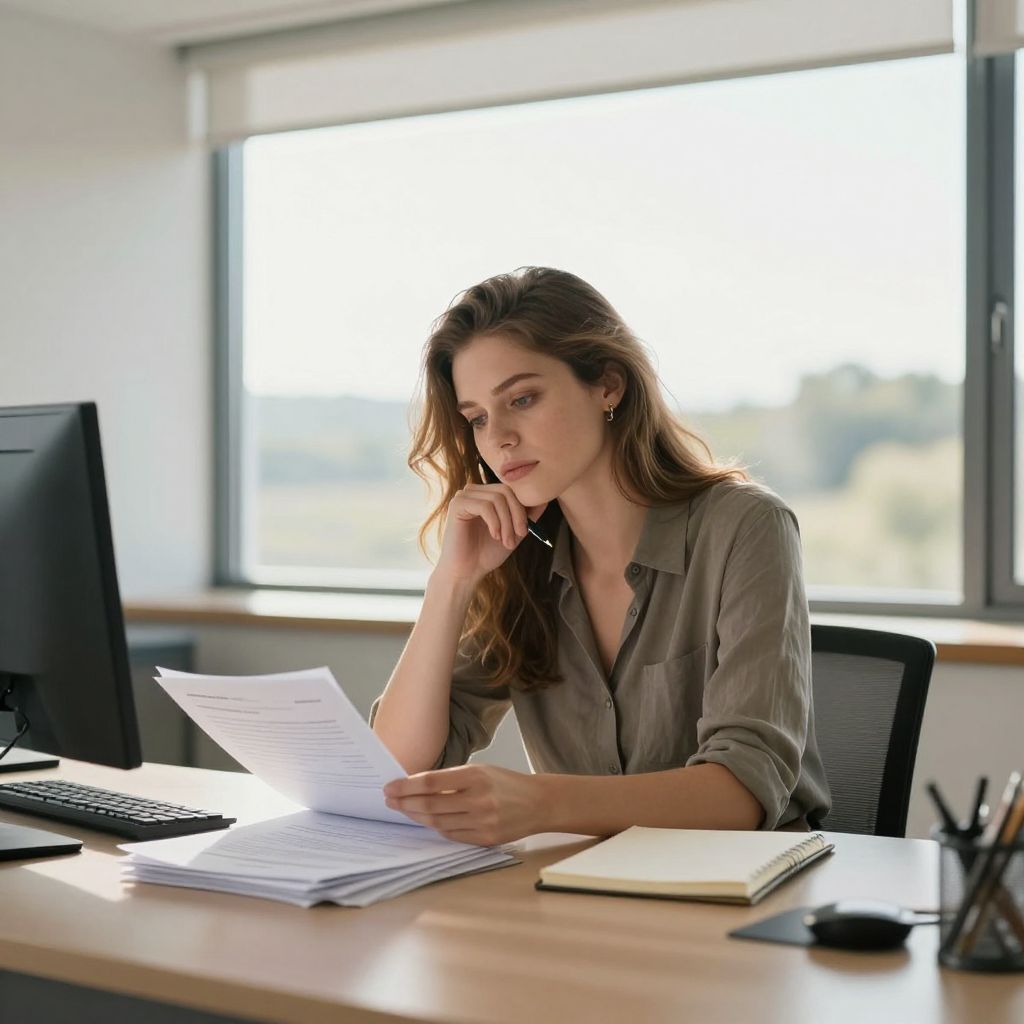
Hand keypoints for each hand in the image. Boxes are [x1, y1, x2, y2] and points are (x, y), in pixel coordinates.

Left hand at [383, 764, 544, 845]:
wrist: (538, 802)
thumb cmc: (505, 783)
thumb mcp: (481, 770)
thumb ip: (451, 779)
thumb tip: (415, 786)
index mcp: (476, 776)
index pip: (431, 782)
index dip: (407, 786)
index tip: (390, 787)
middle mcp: (479, 799)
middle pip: (431, 805)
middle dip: (405, 803)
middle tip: (390, 800)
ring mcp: (482, 821)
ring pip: (438, 823)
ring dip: (417, 817)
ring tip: (404, 810)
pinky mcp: (485, 838)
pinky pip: (452, 835)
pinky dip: (436, 827)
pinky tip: (426, 820)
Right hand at [435, 482, 546, 583]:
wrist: (466, 572)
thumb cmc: (487, 553)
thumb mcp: (514, 532)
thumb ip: (528, 515)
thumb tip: (545, 498)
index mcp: (486, 494)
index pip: (512, 489)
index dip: (523, 508)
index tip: (525, 532)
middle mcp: (474, 491)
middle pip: (506, 491)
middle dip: (517, 515)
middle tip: (520, 536)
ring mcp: (464, 495)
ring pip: (497, 499)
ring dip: (507, 523)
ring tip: (506, 541)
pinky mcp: (457, 504)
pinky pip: (485, 506)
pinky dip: (495, 523)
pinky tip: (494, 536)